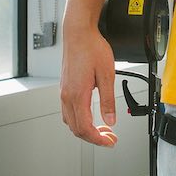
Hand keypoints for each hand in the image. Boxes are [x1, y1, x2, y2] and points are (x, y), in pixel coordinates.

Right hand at [59, 24, 118, 145]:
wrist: (78, 34)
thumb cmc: (92, 49)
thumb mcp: (107, 75)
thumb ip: (108, 100)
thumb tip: (111, 119)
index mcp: (77, 95)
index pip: (85, 128)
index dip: (98, 139)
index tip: (109, 142)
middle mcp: (67, 96)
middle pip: (76, 129)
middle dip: (94, 138)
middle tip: (110, 138)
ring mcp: (64, 92)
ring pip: (71, 122)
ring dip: (86, 130)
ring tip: (103, 128)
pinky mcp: (65, 88)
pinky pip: (68, 112)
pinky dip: (80, 120)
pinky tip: (91, 116)